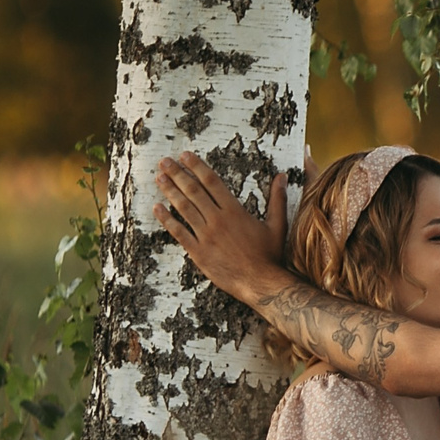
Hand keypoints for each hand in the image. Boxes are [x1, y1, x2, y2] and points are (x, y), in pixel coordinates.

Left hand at [153, 152, 289, 302]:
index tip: (185, 155)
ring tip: (159, 177)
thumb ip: (277, 199)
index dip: (197, 167)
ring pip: (184, 208)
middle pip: (194, 191)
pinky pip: (179, 233)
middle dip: (178, 174)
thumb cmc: (270, 256)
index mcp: (235, 211)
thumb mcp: (278, 225)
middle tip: (164, 161)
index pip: (212, 182)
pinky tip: (157, 208)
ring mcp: (206, 236)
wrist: (261, 283)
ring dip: (170, 191)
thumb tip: (282, 177)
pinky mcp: (198, 252)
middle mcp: (217, 220)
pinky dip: (167, 220)